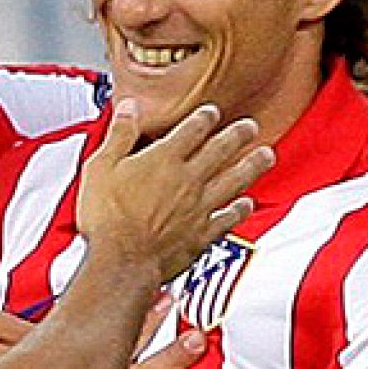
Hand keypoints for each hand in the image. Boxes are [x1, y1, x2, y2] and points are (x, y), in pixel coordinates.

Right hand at [77, 102, 273, 281]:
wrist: (121, 260)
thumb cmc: (107, 217)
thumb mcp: (101, 166)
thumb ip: (120, 134)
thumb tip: (129, 109)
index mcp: (163, 160)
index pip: (190, 130)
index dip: (203, 118)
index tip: (212, 112)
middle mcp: (187, 180)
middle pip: (220, 151)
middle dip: (238, 135)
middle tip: (250, 127)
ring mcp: (199, 207)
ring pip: (233, 180)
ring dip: (252, 166)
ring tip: (266, 156)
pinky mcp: (202, 234)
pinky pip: (228, 218)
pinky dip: (240, 209)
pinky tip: (247, 204)